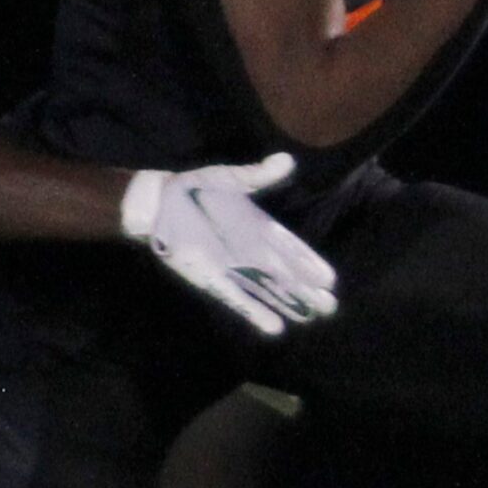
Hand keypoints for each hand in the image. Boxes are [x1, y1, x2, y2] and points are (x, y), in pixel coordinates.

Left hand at [121, 154, 339, 336]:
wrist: (157, 204)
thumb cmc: (192, 188)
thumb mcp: (227, 179)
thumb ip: (256, 175)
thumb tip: (287, 160)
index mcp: (257, 226)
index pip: (289, 248)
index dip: (307, 262)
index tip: (328, 279)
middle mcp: (249, 250)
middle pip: (284, 275)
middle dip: (305, 290)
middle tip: (330, 306)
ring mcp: (231, 267)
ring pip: (265, 290)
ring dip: (287, 304)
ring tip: (311, 317)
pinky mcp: (210, 279)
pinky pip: (236, 298)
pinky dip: (254, 312)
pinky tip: (275, 327)